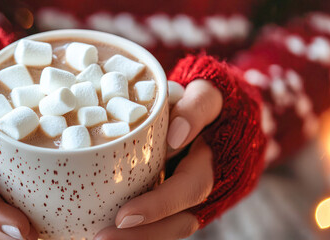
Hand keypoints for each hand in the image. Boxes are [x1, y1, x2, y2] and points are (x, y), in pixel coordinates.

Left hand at [95, 80, 222, 239]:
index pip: (189, 189)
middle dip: (141, 235)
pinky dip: (139, 233)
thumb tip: (175, 136)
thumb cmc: (211, 103)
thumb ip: (196, 108)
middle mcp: (209, 190)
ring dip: (137, 239)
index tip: (124, 217)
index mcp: (215, 164)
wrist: (228, 118)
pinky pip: (162, 225)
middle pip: (178, 222)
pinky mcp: (181, 205)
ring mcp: (196, 201)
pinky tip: (109, 234)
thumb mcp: (209, 93)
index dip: (158, 206)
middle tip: (102, 238)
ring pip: (170, 229)